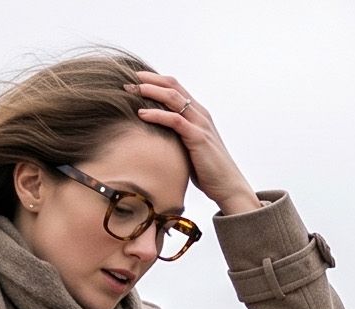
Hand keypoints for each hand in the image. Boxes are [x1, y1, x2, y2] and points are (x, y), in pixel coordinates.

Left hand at [126, 71, 259, 215]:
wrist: (227, 184)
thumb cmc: (205, 169)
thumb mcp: (187, 147)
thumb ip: (175, 136)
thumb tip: (153, 135)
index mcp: (197, 113)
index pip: (175, 87)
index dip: (154, 79)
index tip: (133, 77)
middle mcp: (200, 113)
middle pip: (172, 86)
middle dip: (149, 80)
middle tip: (127, 78)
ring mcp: (200, 124)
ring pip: (173, 98)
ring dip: (150, 92)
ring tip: (130, 90)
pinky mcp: (198, 138)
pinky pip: (175, 120)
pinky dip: (157, 115)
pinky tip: (141, 114)